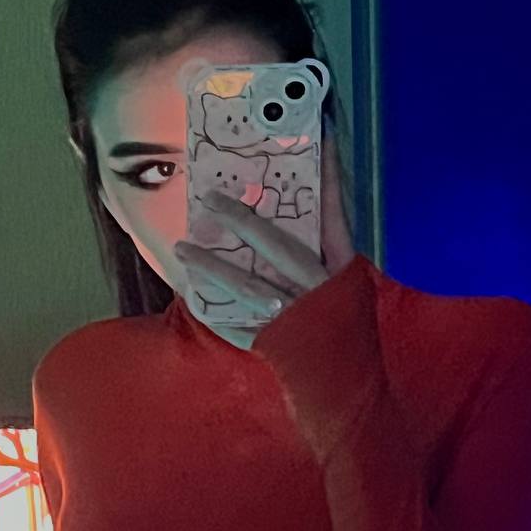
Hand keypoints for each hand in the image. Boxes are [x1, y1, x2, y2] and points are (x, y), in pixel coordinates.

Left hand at [173, 129, 355, 327]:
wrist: (349, 390)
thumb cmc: (347, 334)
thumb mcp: (348, 291)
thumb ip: (326, 256)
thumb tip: (297, 217)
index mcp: (342, 272)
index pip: (335, 216)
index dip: (328, 178)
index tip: (317, 140)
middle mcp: (318, 290)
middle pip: (276, 244)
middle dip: (241, 218)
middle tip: (210, 198)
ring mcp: (294, 317)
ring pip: (245, 284)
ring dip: (210, 264)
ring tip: (182, 248)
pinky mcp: (273, 342)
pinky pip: (236, 324)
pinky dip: (213, 312)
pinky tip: (190, 297)